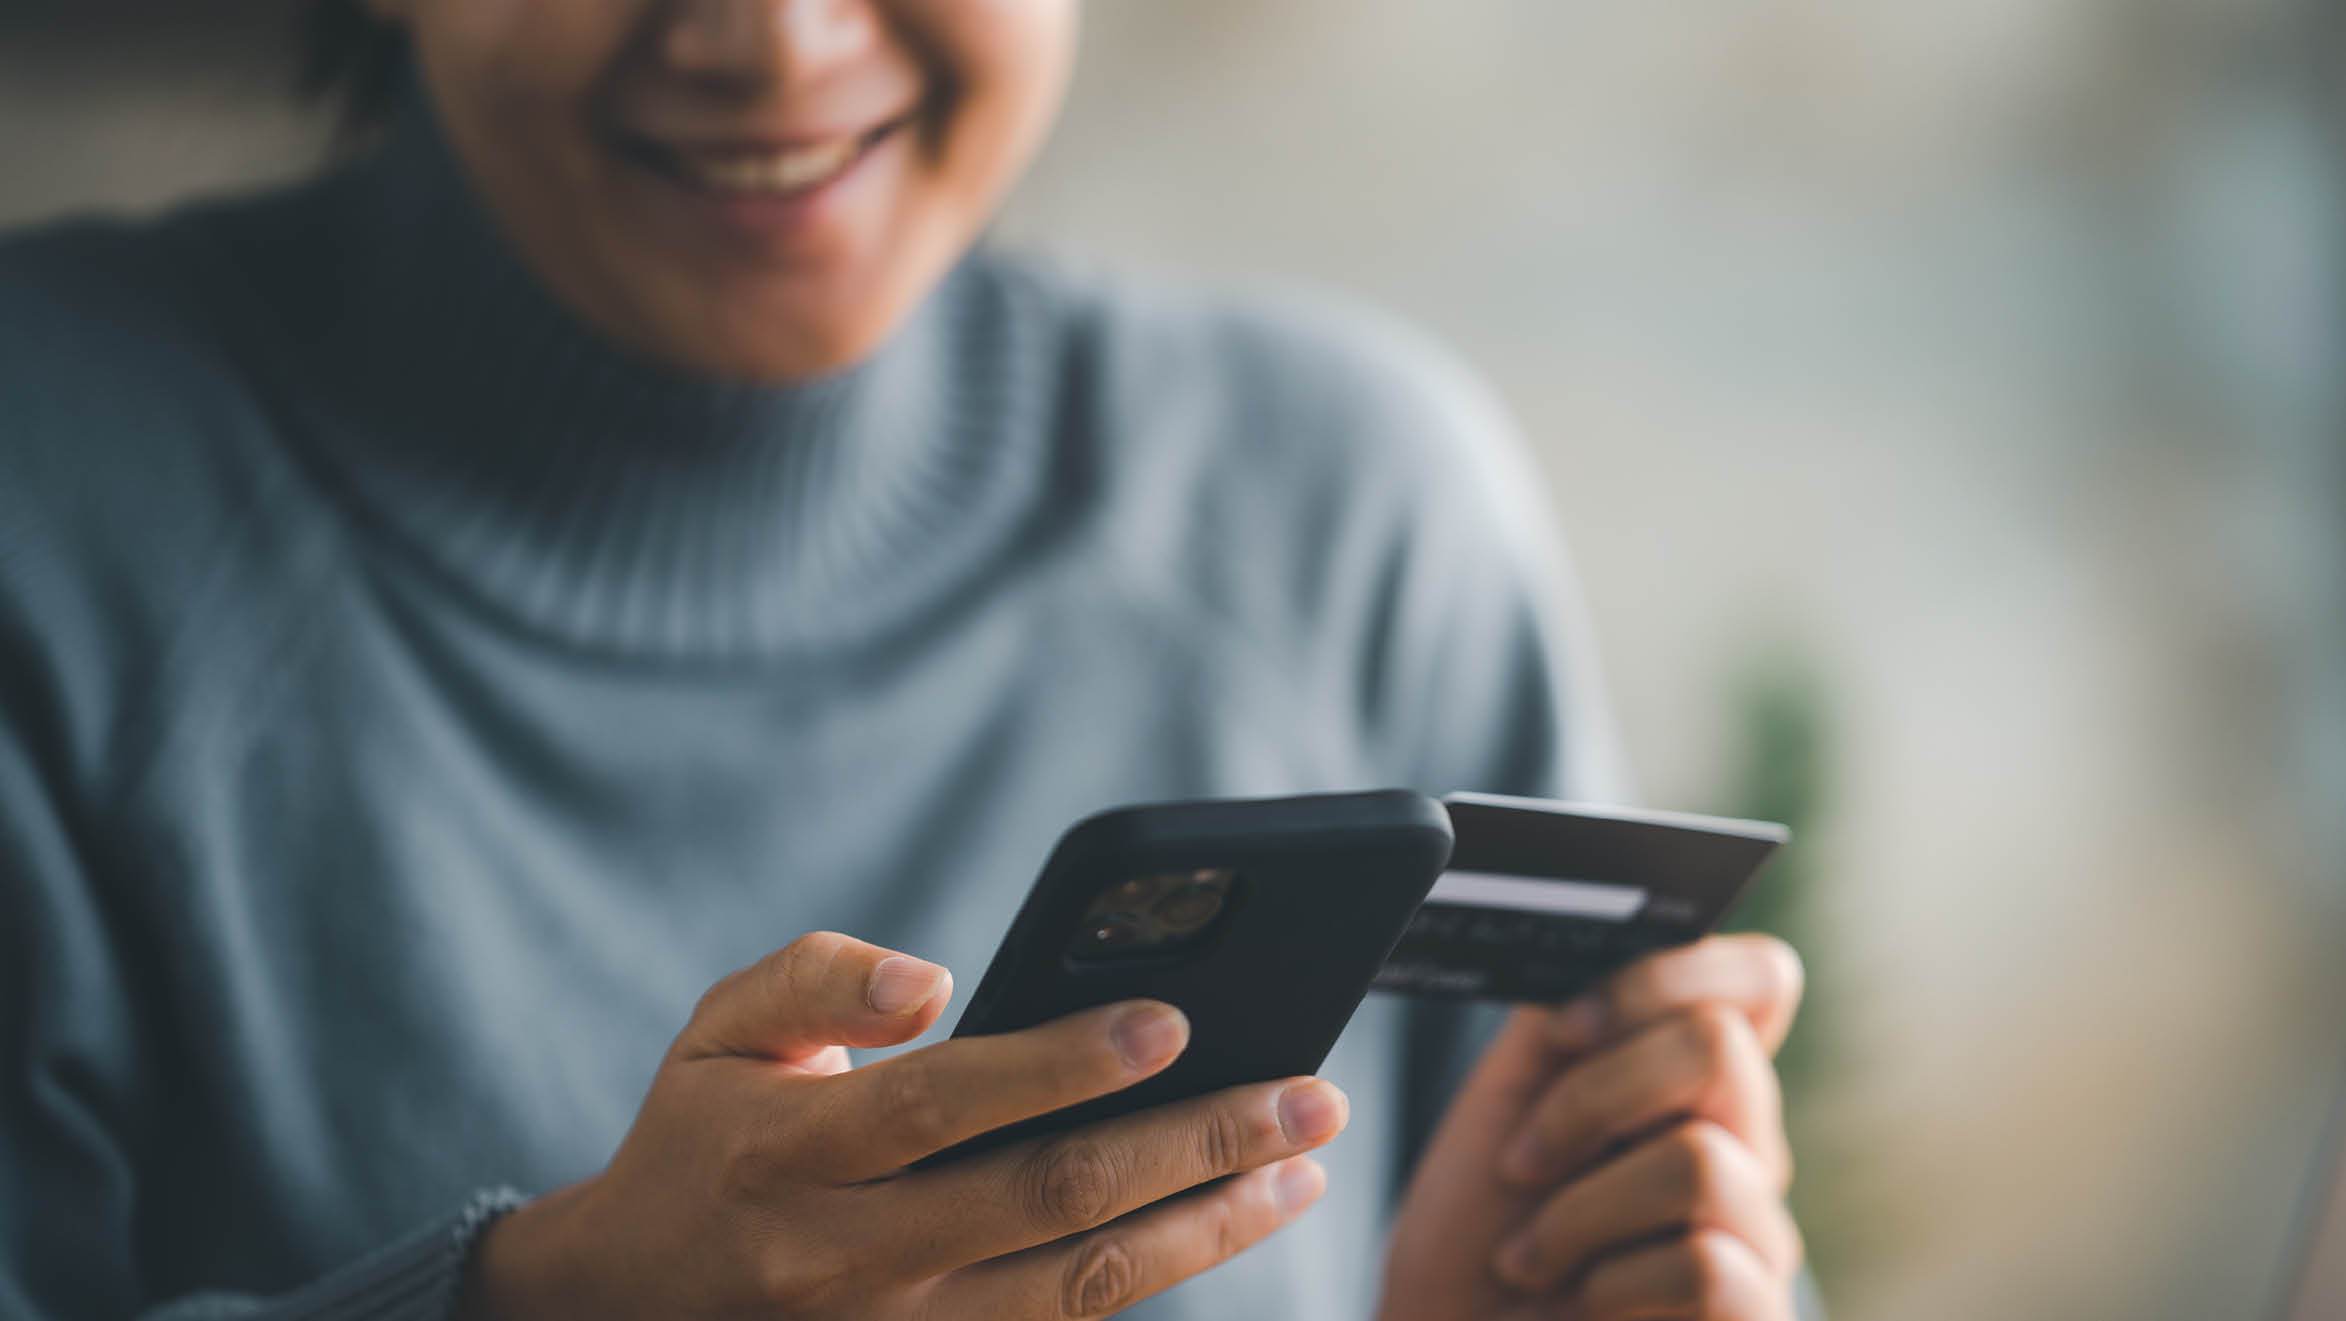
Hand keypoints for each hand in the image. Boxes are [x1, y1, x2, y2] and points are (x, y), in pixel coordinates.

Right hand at [459, 931, 1347, 1318]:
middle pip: (1047, 1199)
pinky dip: (1160, 1276)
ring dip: (1210, 1226)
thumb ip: (819, 977)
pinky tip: (1232, 1218)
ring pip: (1082, 1284)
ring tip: (1305, 1166)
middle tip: (1311, 1095)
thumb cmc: (706, 1133)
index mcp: (795, 1153)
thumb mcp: (724, 1030)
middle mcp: (851, 1254)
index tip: (1174, 1020)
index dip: (1062, 1064)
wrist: (633, 1301)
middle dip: (1194, 1143)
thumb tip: (929, 979)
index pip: (945, 1103)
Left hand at [1379, 934, 1804, 1319]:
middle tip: (1519, 1163)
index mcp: (1692, 1084)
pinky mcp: (1757, 1315)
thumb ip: (1562, 1021)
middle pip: (1719, 1044)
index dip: (1668, 973)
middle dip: (1590, 1097)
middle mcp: (1748, 1149)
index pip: (1758, 978)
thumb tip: (1609, 939)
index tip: (1561, 1029)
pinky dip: (1611, 1285)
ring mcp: (1762, 1237)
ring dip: (1578, 1212)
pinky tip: (1582, 1304)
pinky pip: (1706, 1265)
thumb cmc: (1479, 1241)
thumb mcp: (1505, 1106)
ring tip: (1529, 1258)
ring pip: (1701, 1160)